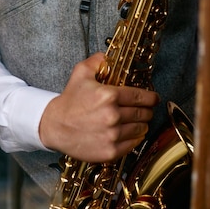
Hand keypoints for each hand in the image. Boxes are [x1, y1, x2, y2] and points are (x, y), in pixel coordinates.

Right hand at [39, 52, 158, 161]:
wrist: (55, 126)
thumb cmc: (69, 100)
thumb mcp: (81, 72)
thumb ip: (98, 60)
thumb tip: (110, 56)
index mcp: (108, 96)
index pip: (140, 97)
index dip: (151, 97)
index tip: (154, 98)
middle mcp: (112, 116)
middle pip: (143, 113)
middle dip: (147, 110)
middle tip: (145, 109)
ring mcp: (112, 135)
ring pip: (140, 129)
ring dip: (142, 124)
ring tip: (137, 121)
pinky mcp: (110, 151)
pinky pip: (132, 144)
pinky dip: (134, 138)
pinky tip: (129, 133)